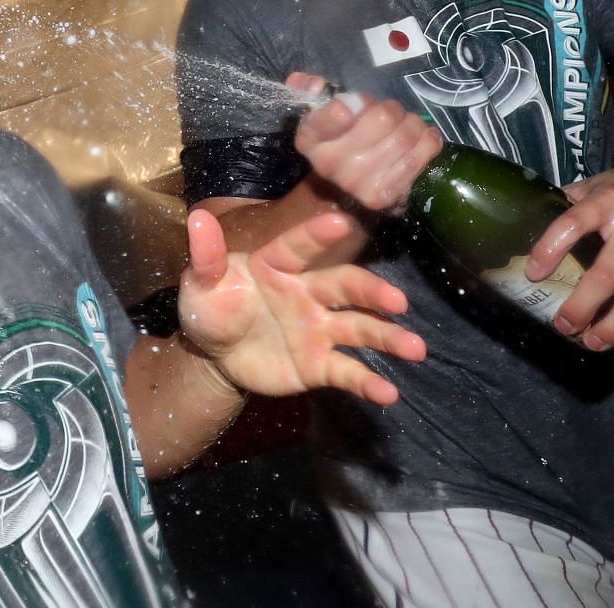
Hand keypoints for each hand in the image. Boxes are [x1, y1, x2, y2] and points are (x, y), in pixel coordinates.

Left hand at [178, 208, 425, 405]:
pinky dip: (369, 383)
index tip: (340, 222)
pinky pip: (347, 372)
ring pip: (359, 329)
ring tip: (416, 347)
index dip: (317, 236)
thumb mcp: (201, 284)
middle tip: (398, 301)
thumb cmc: (212, 308)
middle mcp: (308, 293)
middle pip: (345, 287)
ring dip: (388, 337)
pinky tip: (389, 395)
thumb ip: (205, 257)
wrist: (215, 356)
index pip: (299, 247)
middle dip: (372, 292)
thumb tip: (197, 218)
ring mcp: (318, 329)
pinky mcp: (320, 364)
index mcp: (278, 265)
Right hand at [287, 73, 441, 214]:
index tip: (363, 103)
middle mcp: (328, 164)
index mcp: (310, 139)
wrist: (349, 189)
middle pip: (382, 118)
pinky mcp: (384, 195)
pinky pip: (419, 157)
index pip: (335, 113)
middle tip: (391, 113)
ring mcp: (357, 184)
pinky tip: (422, 139)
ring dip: (412, 124)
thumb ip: (313, 91)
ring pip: (404, 136)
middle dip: (392, 109)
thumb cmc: (343, 139)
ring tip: (407, 126)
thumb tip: (306, 81)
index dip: (358, 102)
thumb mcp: (324, 114)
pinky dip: (428, 141)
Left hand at [524, 149, 613, 350]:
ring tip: (593, 342)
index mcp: (610, 200)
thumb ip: (569, 203)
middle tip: (563, 326)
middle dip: (581, 307)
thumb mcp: (599, 183)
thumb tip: (528, 226)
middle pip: (606, 276)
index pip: (572, 224)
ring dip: (613, 327)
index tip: (533, 275)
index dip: (549, 250)